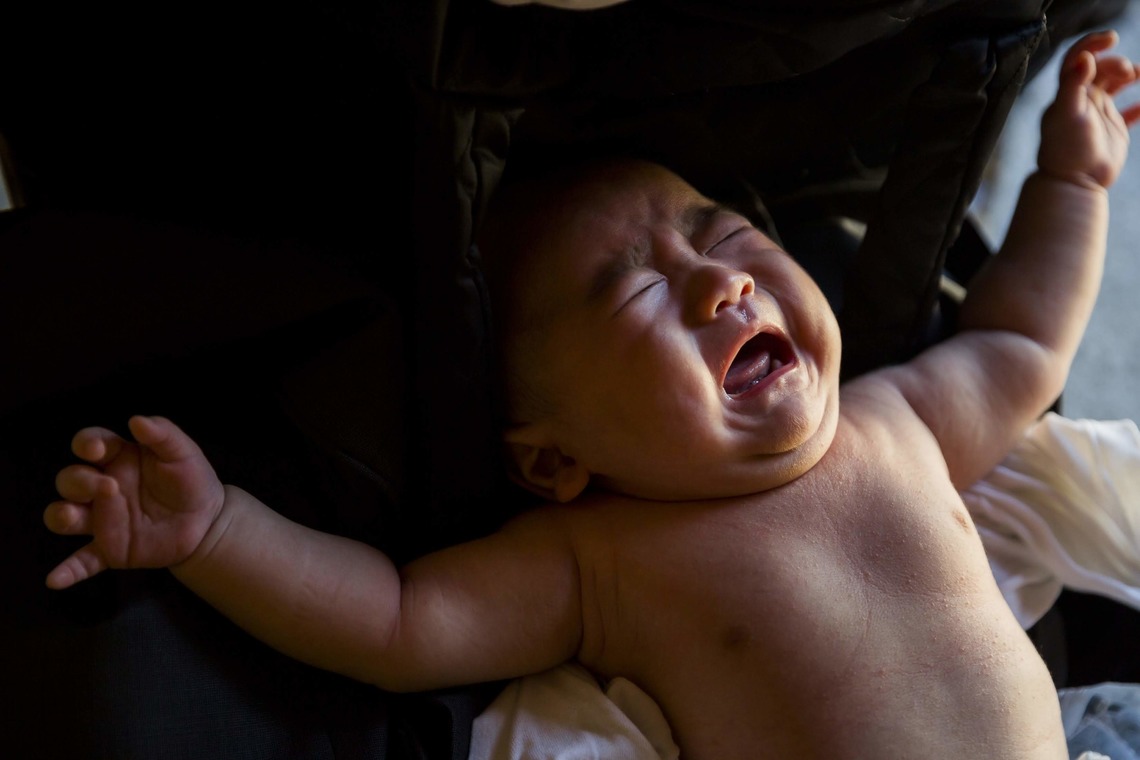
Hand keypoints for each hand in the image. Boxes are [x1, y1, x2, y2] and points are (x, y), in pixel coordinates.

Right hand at [44, 416, 225, 589]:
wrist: (208, 522)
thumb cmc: (192, 481)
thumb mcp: (183, 453)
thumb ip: (163, 433)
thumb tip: (136, 420)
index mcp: (118, 458)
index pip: (89, 443)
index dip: (86, 443)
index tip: (96, 449)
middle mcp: (102, 488)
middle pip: (69, 480)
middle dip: (79, 481)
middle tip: (107, 486)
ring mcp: (103, 520)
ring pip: (63, 516)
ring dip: (62, 515)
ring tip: (73, 517)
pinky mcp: (110, 549)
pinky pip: (82, 561)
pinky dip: (68, 570)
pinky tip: (55, 580)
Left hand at [1038, 30, 1139, 189]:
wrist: (1073, 182)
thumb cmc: (1066, 148)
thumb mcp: (1067, 113)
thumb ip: (1073, 84)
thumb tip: (1084, 57)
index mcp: (1068, 93)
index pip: (1077, 59)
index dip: (1092, 44)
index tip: (1111, 38)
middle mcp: (1082, 100)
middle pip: (1100, 69)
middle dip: (1115, 62)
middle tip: (1127, 71)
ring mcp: (1098, 114)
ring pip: (1116, 85)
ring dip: (1131, 75)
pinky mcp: (1113, 129)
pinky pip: (1130, 113)